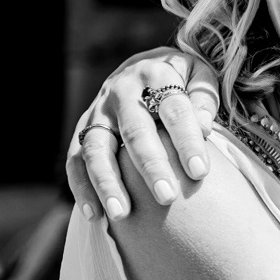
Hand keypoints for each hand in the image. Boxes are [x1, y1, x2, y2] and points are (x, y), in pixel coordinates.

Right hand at [65, 47, 220, 220]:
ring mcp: (98, 112)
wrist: (143, 65)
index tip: (200, 172)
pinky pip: (75, 160)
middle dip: (151, 166)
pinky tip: (93, 215)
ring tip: (122, 214)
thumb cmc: (180, 78)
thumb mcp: (199, 74)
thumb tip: (203, 127)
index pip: (174, 110)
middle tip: (167, 198)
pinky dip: (81, 188)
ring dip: (108, 183)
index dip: (187, 141)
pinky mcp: (82, 130)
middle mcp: (122, 92)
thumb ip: (204, 97)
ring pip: (97, 148)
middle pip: (136, 131)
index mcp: (156, 75)